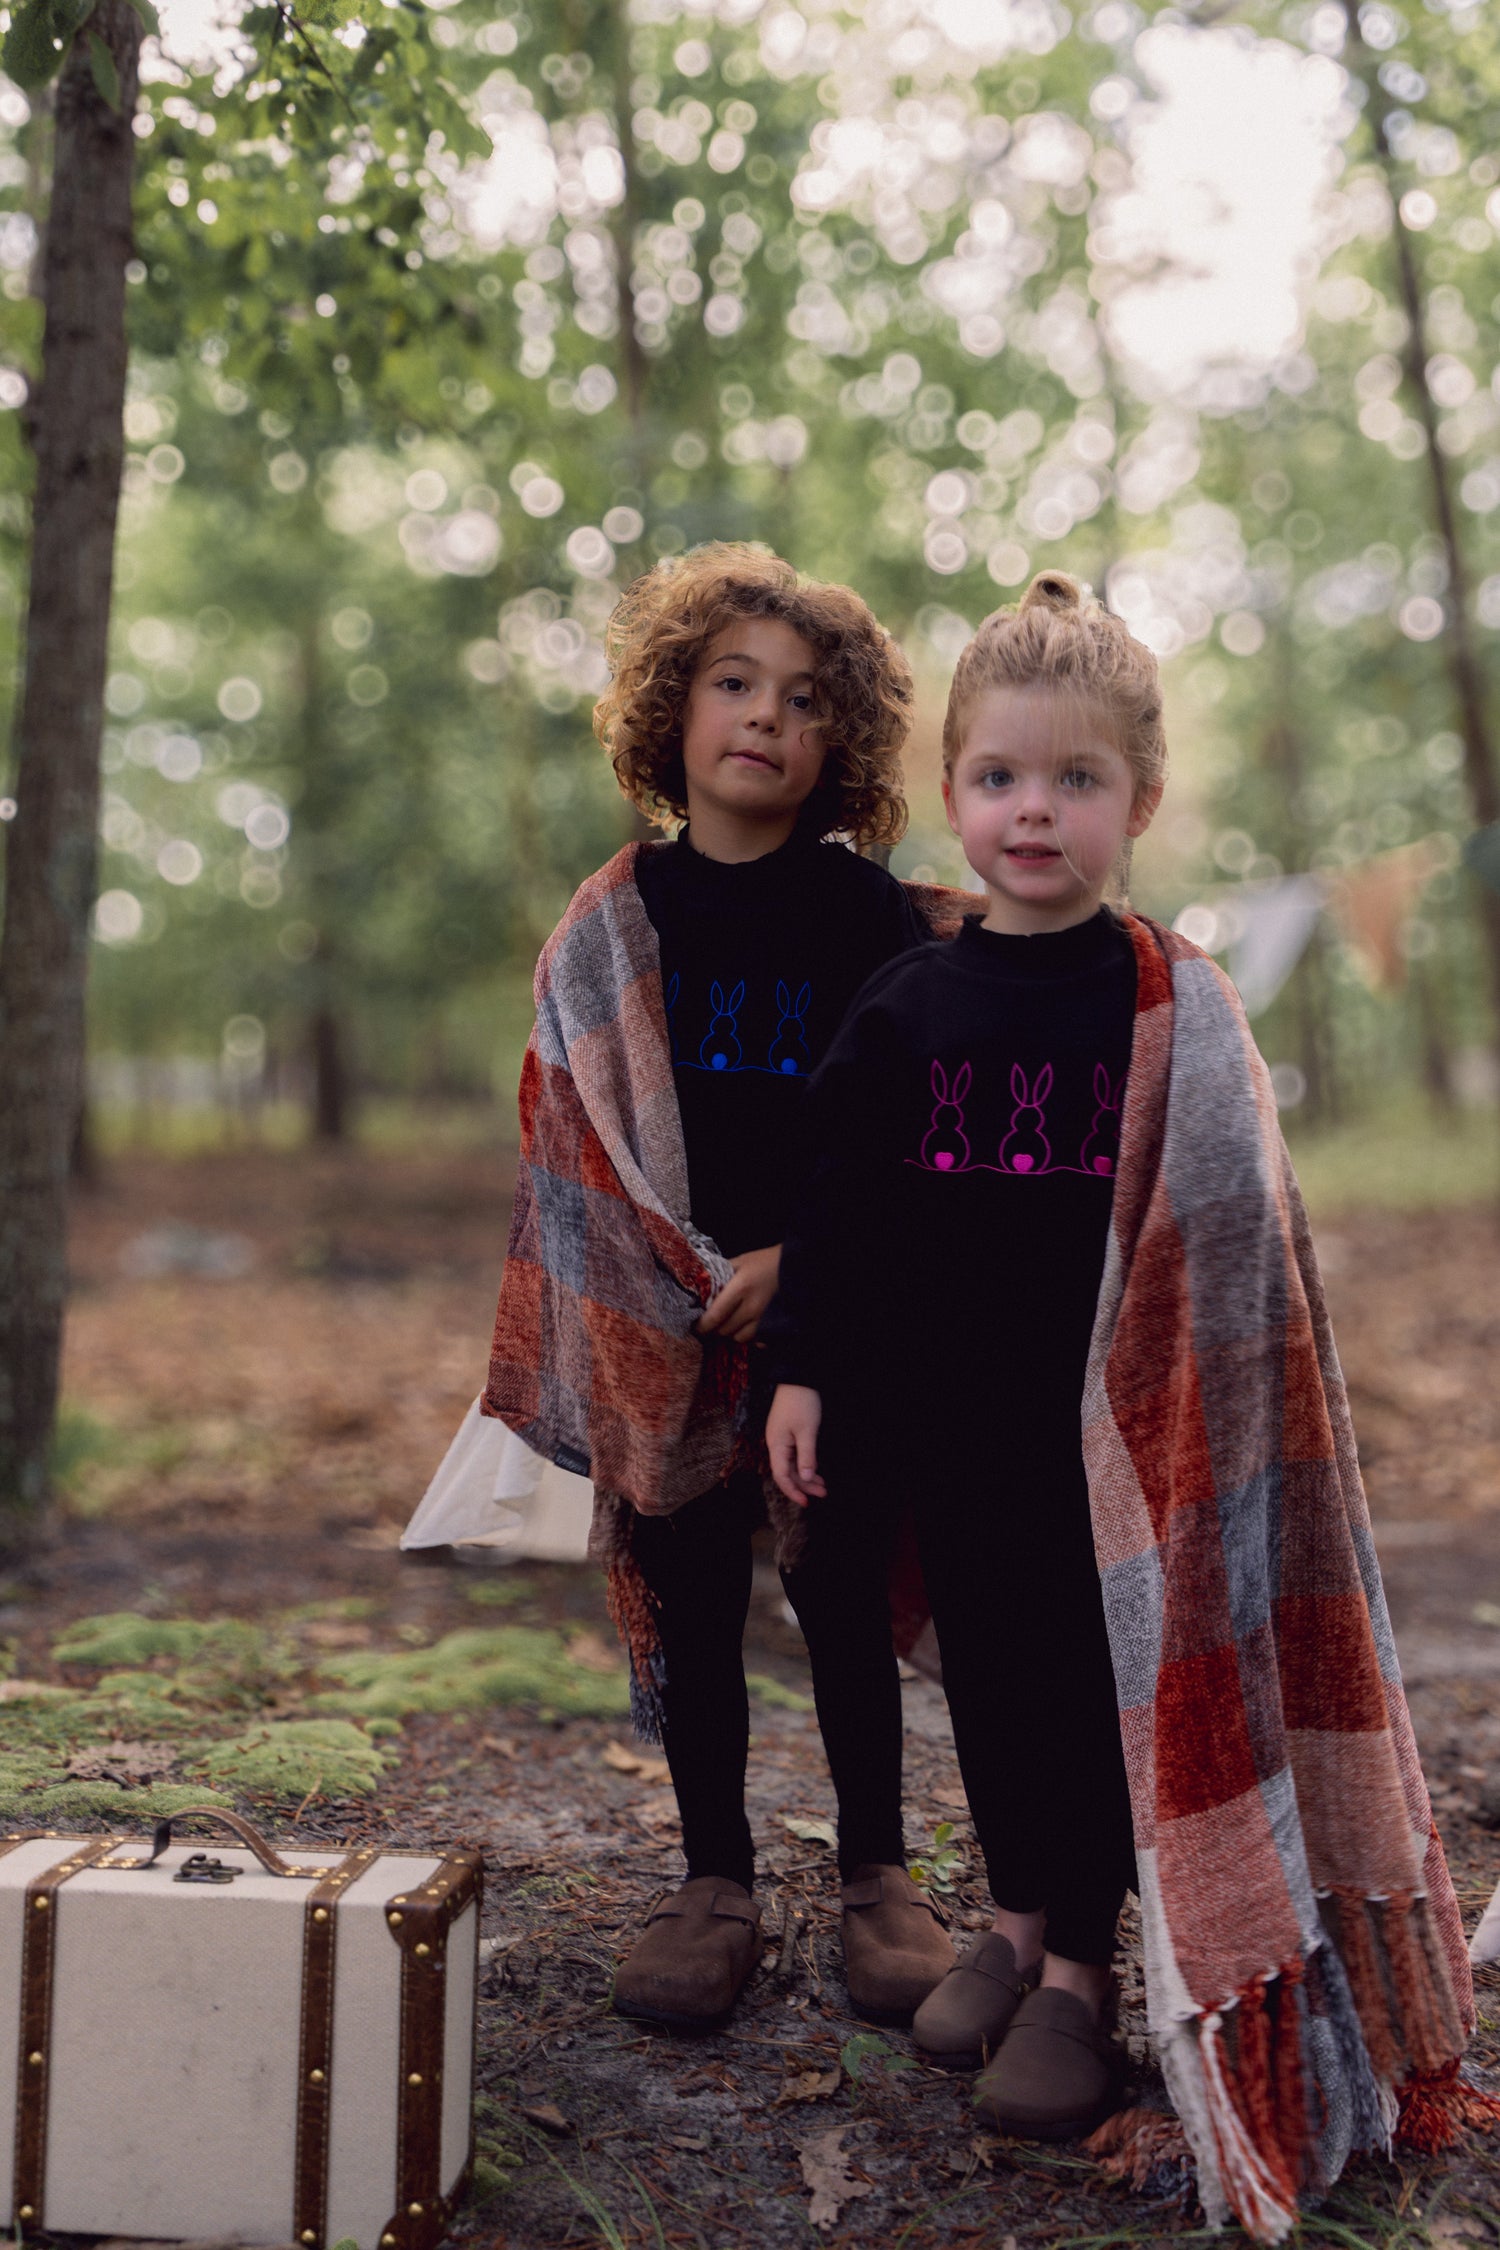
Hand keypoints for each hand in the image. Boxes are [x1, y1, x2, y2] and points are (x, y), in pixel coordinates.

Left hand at [697, 1244, 780, 1343]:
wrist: (794, 1267)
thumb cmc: (763, 1262)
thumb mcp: (739, 1262)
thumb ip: (718, 1276)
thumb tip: (698, 1288)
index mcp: (741, 1288)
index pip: (715, 1316)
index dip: (702, 1325)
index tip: (695, 1325)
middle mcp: (752, 1307)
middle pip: (724, 1330)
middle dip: (714, 1328)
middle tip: (710, 1322)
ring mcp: (764, 1319)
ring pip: (738, 1338)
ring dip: (730, 1333)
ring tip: (728, 1323)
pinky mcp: (774, 1326)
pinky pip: (755, 1341)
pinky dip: (747, 1337)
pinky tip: (745, 1327)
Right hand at [767, 1384, 824, 1506]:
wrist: (797, 1378)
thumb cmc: (801, 1403)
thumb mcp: (807, 1431)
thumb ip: (806, 1456)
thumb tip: (806, 1478)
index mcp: (776, 1445)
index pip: (781, 1476)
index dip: (793, 1491)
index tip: (806, 1502)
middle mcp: (776, 1445)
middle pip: (788, 1472)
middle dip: (804, 1485)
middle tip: (823, 1493)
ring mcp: (781, 1439)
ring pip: (792, 1465)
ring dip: (806, 1475)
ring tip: (823, 1485)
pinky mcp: (787, 1433)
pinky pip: (794, 1455)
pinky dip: (805, 1464)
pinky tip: (815, 1470)